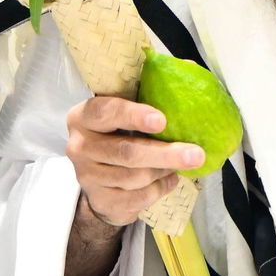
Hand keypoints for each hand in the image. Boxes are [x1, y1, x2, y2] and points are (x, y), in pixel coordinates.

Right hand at [66, 93, 202, 225]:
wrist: (100, 180)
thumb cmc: (118, 134)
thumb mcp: (124, 111)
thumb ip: (146, 94)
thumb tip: (187, 75)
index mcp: (83, 116)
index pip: (105, 112)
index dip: (133, 116)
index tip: (162, 121)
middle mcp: (80, 146)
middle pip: (126, 152)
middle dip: (164, 153)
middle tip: (195, 154)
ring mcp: (87, 176)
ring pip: (135, 177)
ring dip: (164, 170)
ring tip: (181, 164)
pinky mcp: (101, 200)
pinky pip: (138, 198)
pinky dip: (159, 189)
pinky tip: (169, 179)